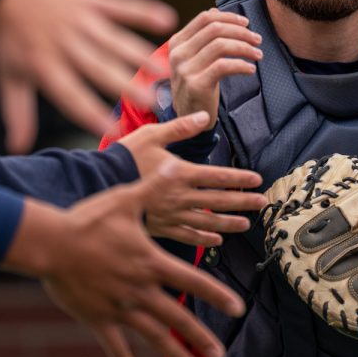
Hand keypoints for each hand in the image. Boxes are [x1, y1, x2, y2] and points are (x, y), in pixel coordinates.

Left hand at [0, 0, 176, 151]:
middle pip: (98, 68)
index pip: (70, 94)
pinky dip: (143, 11)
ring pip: (114, 40)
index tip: (114, 131)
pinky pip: (121, 5)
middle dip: (125, 85)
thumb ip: (18, 112)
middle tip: (152, 103)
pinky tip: (167, 20)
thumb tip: (18, 148)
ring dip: (140, 54)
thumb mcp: (10, 74)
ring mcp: (80, 19)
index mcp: (44, 65)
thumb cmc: (12, 36)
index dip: (91, 113)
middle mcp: (64, 43)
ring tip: (163, 71)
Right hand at [3, 115, 246, 356]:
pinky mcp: (98, 318)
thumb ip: (154, 187)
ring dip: (175, 354)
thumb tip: (176, 167)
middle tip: (221, 354)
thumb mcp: (125, 200)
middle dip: (201, 336)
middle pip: (177, 317)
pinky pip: (114, 346)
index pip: (192, 281)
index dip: (217, 295)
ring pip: (153, 336)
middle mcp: (140, 290)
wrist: (50, 243)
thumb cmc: (88, 219)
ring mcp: (119, 307)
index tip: (238, 308)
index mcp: (150, 262)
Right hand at [118, 112, 266, 245]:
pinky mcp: (159, 227)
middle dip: (242, 202)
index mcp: (180, 173)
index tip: (257, 180)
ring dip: (229, 223)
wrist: (95, 185)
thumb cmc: (123, 157)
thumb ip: (180, 127)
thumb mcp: (151, 135)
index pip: (217, 176)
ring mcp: (170, 215)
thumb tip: (204, 116)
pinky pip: (186, 236)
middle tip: (262, 202)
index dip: (239, 178)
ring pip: (206, 222)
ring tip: (246, 224)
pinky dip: (203, 239)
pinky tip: (216, 240)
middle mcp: (179, 196)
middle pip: (217, 200)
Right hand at [168, 10, 262, 128]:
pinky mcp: (196, 85)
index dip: (229, 17)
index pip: (205, 18)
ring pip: (221, 46)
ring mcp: (185, 69)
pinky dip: (241, 65)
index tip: (246, 24)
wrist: (188, 118)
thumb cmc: (196, 85)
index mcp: (177, 42)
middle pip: (215, 29)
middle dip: (241, 32)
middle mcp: (178, 53)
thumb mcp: (194, 58)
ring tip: (258, 54)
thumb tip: (215, 11)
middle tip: (257, 39)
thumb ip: (202, 36)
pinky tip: (250, 69)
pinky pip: (223, 66)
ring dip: (245, 48)